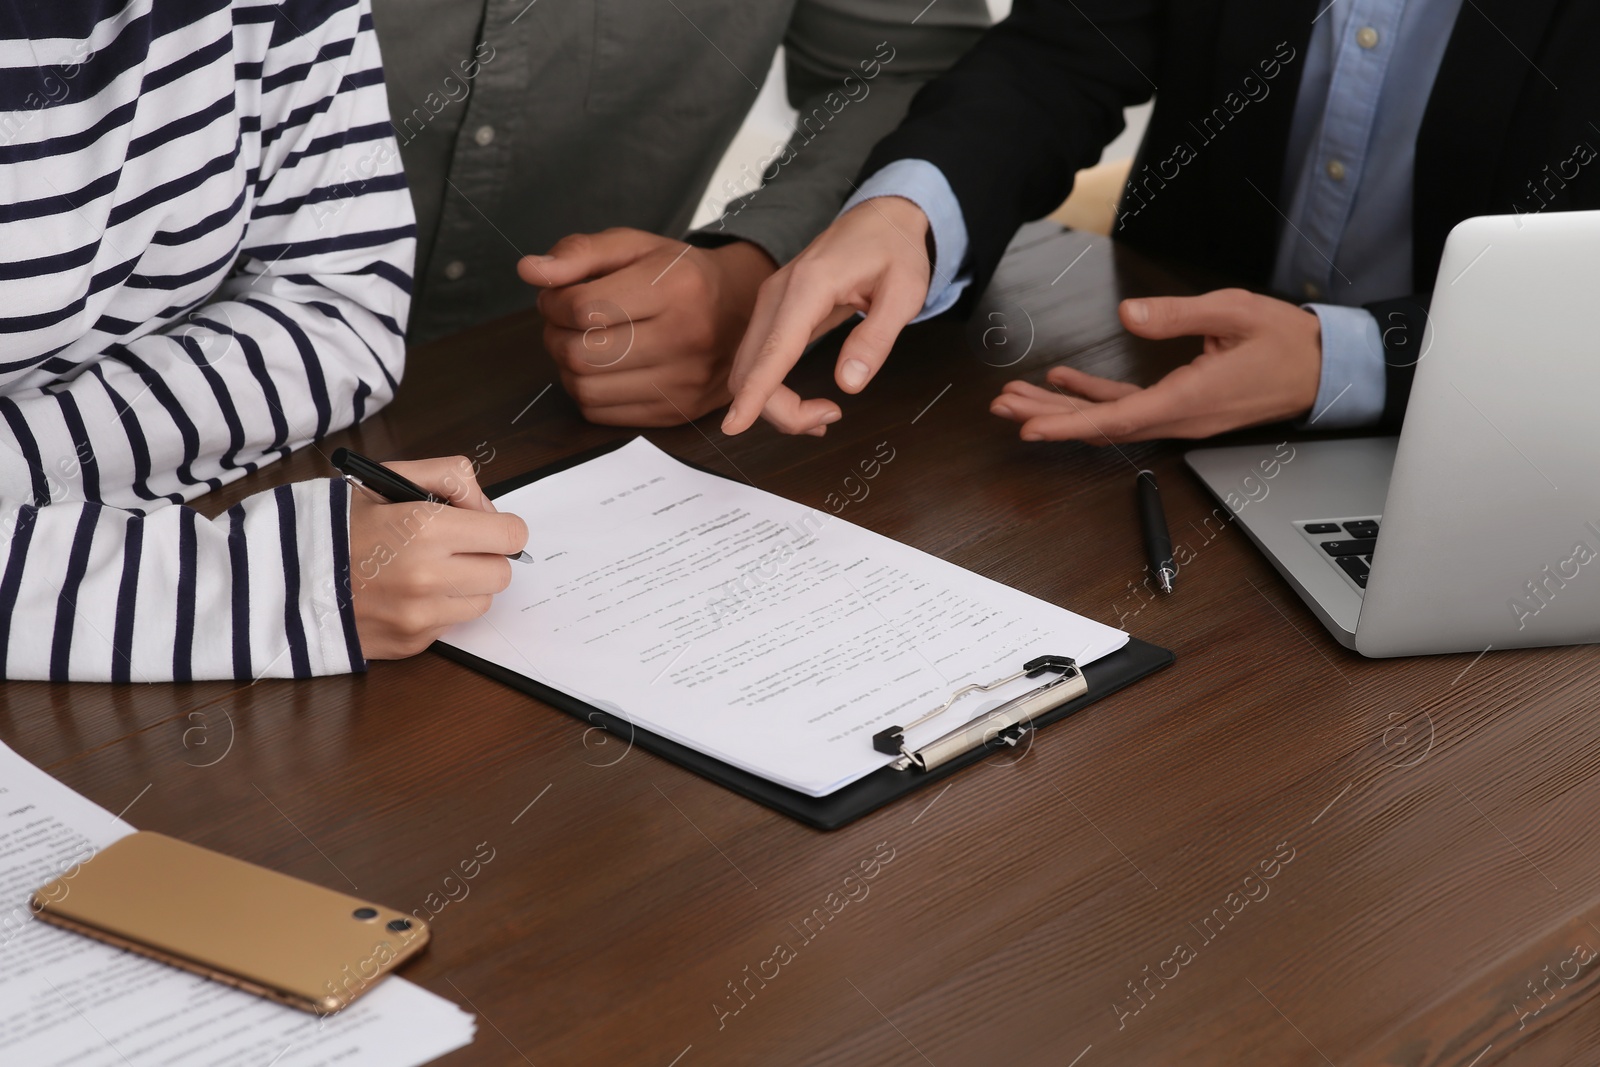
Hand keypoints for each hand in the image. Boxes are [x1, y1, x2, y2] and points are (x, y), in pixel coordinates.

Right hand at [348, 456, 528, 659]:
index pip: (509, 534)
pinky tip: (407, 594)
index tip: (486, 527)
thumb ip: (449, 477)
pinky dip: (438, 609)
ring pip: (483, 602)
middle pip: (502, 572)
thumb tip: (488, 509)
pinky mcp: (412, 642)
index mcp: (424, 527)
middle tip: (455, 548)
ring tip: (429, 571)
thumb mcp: (386, 478)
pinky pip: (452, 624)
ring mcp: (419, 614)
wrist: (282, 578)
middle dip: (485, 557)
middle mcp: (426, 575)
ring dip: (466, 586)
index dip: (502, 527)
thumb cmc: (337, 526)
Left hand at [519, 229, 776, 426]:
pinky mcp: (677, 412)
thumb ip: (580, 252)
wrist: (742, 313)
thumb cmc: (681, 276)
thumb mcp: (635, 246)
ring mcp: (684, 382)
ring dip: (568, 366)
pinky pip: (601, 413)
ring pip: (585, 388)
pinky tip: (604, 368)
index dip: (553, 302)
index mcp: (677, 287)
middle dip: (555, 335)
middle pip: (580, 353)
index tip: (558, 296)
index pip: (584, 308)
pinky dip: (588, 391)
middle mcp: (686, 337)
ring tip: (584, 343)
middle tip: (566, 321)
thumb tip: (530, 270)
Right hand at [722, 197, 931, 435]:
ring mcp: (771, 300)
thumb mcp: (905, 293)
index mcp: (809, 285)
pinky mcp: (773, 310)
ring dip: (775, 403)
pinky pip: (758, 358)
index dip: (754, 394)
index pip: (773, 350)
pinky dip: (773, 388)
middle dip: (779, 410)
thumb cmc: (894, 248)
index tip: (736, 426)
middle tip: (829, 419)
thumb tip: (848, 382)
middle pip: (750, 368)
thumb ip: (876, 338)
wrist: (882, 216)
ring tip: (823, 415)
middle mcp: (779, 292)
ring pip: (748, 368)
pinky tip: (805, 402)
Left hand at [989, 289, 1322, 442]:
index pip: (1118, 418)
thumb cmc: (1285, 340)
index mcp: (1190, 398)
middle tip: (1002, 409)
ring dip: (1062, 409)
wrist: (1324, 369)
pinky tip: (1062, 383)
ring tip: (1018, 398)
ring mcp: (1180, 415)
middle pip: (1102, 425)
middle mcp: (1179, 416)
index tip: (1030, 429)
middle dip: (1048, 418)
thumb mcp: (1235, 311)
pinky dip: (1093, 398)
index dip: (1069, 424)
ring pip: (1109, 418)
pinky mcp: (1181, 405)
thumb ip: (1179, 314)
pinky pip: (1128, 407)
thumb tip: (1129, 313)